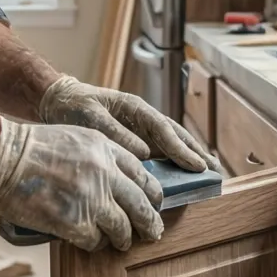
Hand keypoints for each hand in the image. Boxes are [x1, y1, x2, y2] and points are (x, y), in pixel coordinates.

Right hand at [0, 118, 164, 251]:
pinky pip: (96, 240)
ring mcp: (91, 199)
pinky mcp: (74, 222)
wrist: (4, 158)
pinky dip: (98, 244)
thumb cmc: (35, 148)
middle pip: (142, 205)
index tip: (154, 204)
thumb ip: (106, 156)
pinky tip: (95, 242)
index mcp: (108, 151)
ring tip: (123, 242)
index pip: (145, 177)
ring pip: (123, 227)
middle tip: (153, 232)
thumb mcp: (80, 138)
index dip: (153, 195)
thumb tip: (125, 181)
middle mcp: (106, 174)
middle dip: (151, 223)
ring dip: (125, 238)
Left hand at [38, 75, 221, 172]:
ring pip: (172, 144)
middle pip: (176, 136)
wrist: (60, 101)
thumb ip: (116, 133)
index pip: (164, 131)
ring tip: (209, 174)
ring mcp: (142, 129)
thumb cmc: (74, 106)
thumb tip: (144, 153)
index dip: (182, 150)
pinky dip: (174, 163)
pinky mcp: (137, 140)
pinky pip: (160, 152)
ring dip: (190, 158)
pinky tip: (183, 175)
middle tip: (215, 171)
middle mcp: (145, 119)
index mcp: (137, 109)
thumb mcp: (91, 117)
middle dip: (196, 153)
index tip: (197, 166)